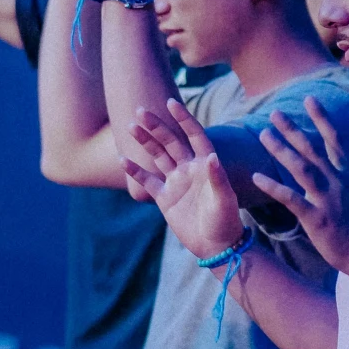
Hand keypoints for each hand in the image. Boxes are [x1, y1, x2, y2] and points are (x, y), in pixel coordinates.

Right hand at [121, 101, 245, 257]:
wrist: (216, 246)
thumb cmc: (225, 221)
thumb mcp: (224, 199)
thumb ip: (217, 177)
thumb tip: (210, 155)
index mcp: (206, 165)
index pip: (194, 135)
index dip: (183, 119)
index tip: (171, 102)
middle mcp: (189, 169)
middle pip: (170, 142)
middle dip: (156, 126)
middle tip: (140, 110)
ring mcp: (176, 182)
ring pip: (157, 156)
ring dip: (145, 142)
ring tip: (130, 126)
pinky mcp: (165, 198)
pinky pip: (147, 181)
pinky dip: (135, 171)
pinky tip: (122, 159)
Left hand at [253, 101, 348, 289]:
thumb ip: (343, 179)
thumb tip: (333, 166)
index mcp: (348, 175)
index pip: (334, 140)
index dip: (322, 118)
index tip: (310, 99)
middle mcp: (338, 182)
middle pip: (312, 149)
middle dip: (293, 129)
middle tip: (275, 112)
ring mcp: (328, 199)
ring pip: (301, 167)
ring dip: (280, 149)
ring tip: (263, 134)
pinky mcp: (318, 219)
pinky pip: (291, 199)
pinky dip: (273, 187)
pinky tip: (256, 177)